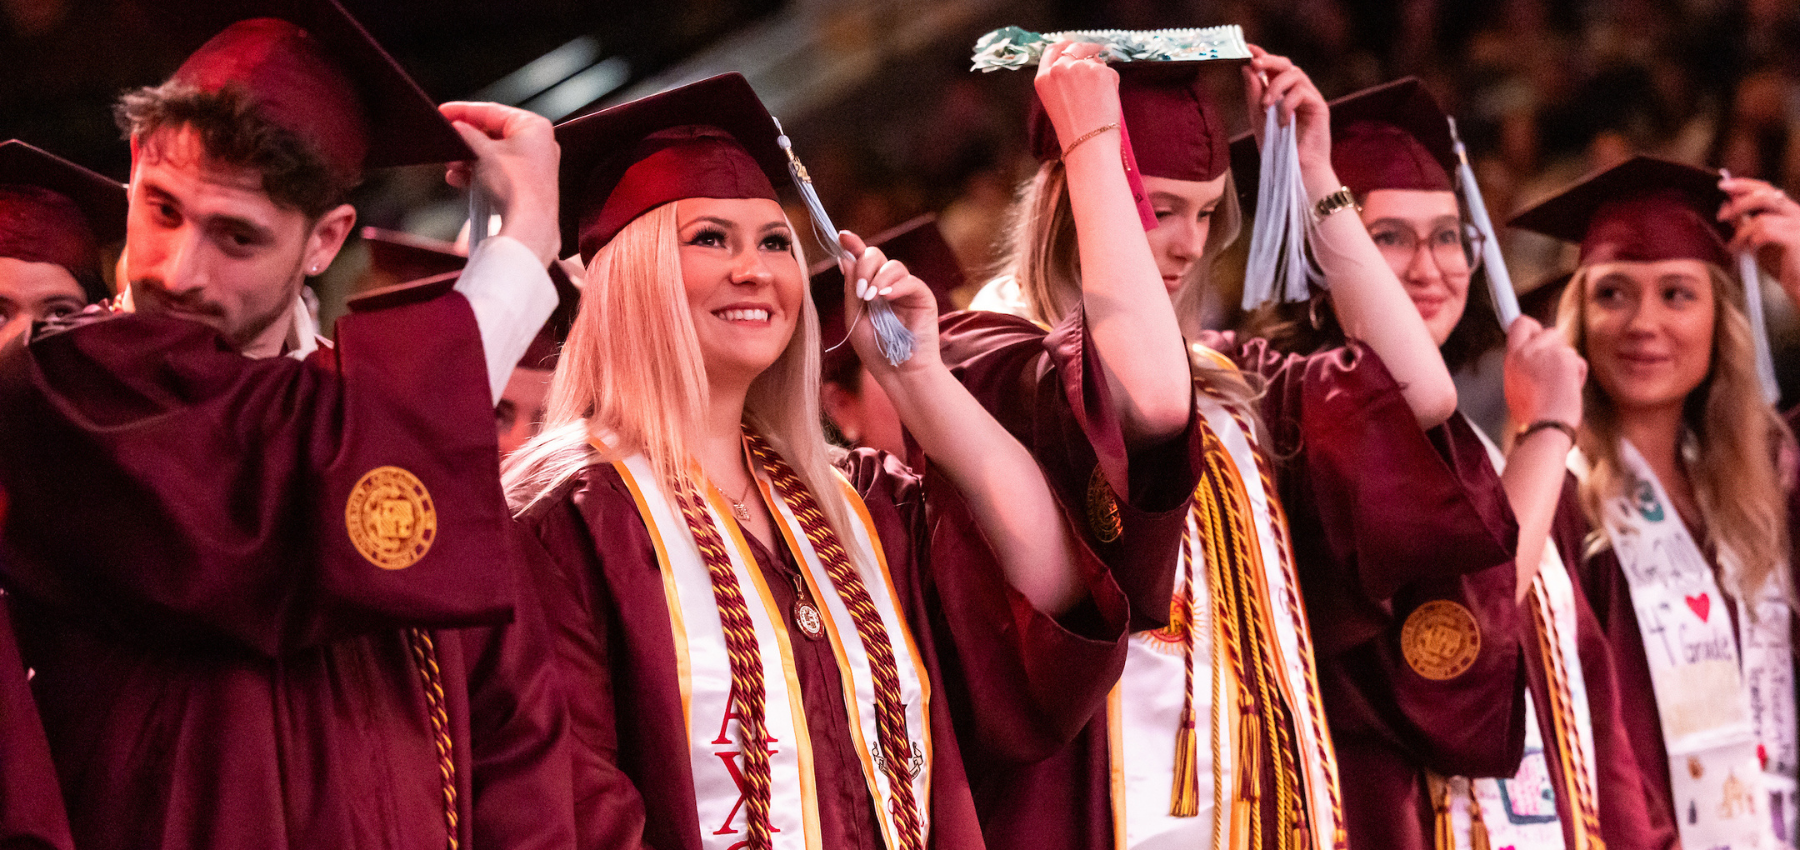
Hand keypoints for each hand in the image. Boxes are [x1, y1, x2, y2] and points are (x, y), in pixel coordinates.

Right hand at [439, 101, 560, 265]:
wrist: (528, 225)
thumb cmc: (515, 186)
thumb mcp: (484, 152)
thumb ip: (468, 134)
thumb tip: (458, 127)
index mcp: (533, 126)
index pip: (492, 111)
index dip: (464, 111)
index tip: (444, 112)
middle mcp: (538, 143)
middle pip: (492, 133)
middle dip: (465, 141)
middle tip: (447, 143)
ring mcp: (534, 164)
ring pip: (492, 154)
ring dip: (468, 159)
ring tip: (451, 165)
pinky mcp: (526, 184)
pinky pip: (497, 171)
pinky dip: (478, 173)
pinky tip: (460, 179)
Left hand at [836, 230, 941, 377]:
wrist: (899, 372)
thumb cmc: (876, 350)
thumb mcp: (855, 317)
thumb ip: (851, 288)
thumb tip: (845, 257)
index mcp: (870, 288)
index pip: (861, 259)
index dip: (853, 244)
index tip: (842, 236)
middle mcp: (888, 285)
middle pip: (876, 255)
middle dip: (864, 268)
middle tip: (860, 292)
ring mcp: (906, 289)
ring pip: (893, 265)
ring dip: (878, 279)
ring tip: (871, 299)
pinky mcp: (923, 297)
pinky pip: (910, 280)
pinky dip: (895, 286)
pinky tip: (885, 297)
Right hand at [1033, 40, 1121, 155]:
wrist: (1088, 143)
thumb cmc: (1073, 130)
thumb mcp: (1054, 101)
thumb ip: (1061, 78)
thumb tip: (1079, 60)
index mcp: (1043, 78)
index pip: (1053, 50)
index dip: (1064, 46)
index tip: (1073, 45)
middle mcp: (1059, 69)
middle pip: (1075, 48)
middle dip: (1087, 49)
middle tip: (1098, 53)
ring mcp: (1080, 68)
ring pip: (1095, 60)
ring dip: (1099, 72)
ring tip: (1097, 98)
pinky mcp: (1101, 71)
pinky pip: (1109, 71)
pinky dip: (1111, 83)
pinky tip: (1105, 100)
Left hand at [1242, 46, 1334, 199]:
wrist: (1295, 173)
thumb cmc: (1278, 151)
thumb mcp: (1259, 119)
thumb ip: (1254, 95)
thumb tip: (1247, 68)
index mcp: (1284, 95)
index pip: (1275, 69)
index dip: (1263, 56)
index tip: (1248, 49)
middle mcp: (1298, 94)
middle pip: (1287, 65)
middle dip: (1269, 61)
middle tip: (1254, 64)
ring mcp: (1310, 99)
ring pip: (1295, 74)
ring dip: (1275, 86)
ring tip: (1266, 106)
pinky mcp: (1320, 107)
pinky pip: (1302, 92)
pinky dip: (1287, 104)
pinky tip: (1282, 122)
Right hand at [1504, 316, 1586, 429]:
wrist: (1545, 427)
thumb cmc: (1533, 414)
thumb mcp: (1516, 385)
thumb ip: (1524, 364)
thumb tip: (1534, 353)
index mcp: (1512, 359)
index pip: (1520, 323)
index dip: (1531, 327)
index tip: (1535, 331)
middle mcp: (1526, 352)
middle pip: (1549, 330)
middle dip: (1555, 345)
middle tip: (1555, 366)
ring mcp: (1546, 353)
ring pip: (1565, 346)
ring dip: (1567, 363)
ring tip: (1559, 385)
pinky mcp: (1565, 359)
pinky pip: (1577, 360)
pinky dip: (1577, 373)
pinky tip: (1569, 388)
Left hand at [1720, 175, 1799, 304]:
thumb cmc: (1786, 266)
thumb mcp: (1762, 242)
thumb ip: (1748, 225)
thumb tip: (1728, 210)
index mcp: (1789, 211)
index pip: (1767, 189)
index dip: (1744, 184)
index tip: (1723, 185)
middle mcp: (1797, 214)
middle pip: (1765, 194)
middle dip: (1738, 201)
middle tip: (1722, 214)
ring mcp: (1799, 225)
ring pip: (1761, 217)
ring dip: (1741, 232)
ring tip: (1735, 246)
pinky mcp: (1797, 239)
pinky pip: (1766, 232)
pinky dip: (1751, 240)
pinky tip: (1750, 251)